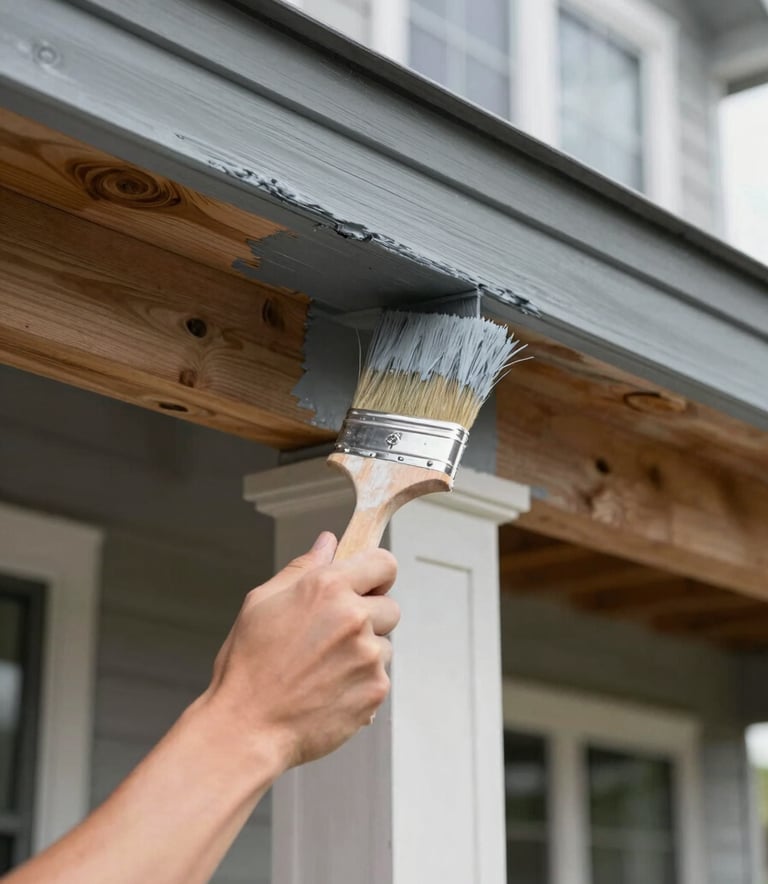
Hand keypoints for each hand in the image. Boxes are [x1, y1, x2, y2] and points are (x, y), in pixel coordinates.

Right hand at [203, 532, 399, 770]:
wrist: (247, 728)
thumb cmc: (248, 665)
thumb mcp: (262, 602)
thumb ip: (303, 568)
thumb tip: (328, 543)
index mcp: (327, 587)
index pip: (384, 563)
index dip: (376, 574)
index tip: (366, 587)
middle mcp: (354, 617)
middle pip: (390, 607)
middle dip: (370, 618)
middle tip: (333, 637)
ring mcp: (369, 655)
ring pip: (384, 646)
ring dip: (364, 654)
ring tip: (323, 671)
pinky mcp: (376, 689)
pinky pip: (379, 679)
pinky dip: (360, 685)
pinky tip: (328, 692)